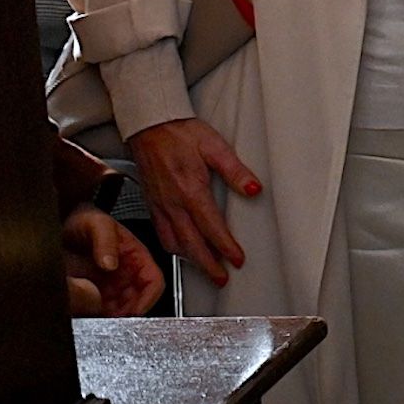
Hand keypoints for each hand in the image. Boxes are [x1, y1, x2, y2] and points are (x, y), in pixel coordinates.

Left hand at [61, 203, 165, 316]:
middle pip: (137, 301)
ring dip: (109, 318)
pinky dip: (95, 318)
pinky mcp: (91, 296)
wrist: (53, 228)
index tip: (132, 312)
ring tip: (93, 318)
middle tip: (108, 320)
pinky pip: (100, 313)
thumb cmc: (77, 221)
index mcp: (134, 255)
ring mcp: (108, 286)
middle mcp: (124, 273)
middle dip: (125, 313)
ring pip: (119, 311)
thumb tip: (110, 263)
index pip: (154, 281)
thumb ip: (104, 238)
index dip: (147, 299)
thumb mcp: (94, 222)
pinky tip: (82, 315)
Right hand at [128, 117, 260, 285]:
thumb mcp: (215, 146)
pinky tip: (180, 249)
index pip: (211, 227)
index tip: (237, 260)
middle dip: (207, 265)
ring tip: (205, 269)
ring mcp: (159, 204)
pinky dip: (172, 247)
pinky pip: (161, 232)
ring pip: (173, 241)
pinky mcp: (151, 202)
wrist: (149, 125)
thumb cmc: (180, 133)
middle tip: (221, 277)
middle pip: (191, 243)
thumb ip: (236, 171)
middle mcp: (172, 202)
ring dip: (190, 259)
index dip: (225, 247)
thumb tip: (254, 189)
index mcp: (190, 190)